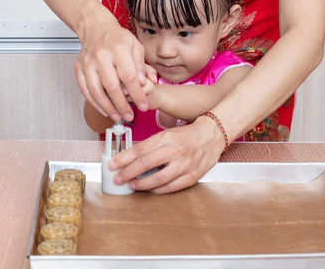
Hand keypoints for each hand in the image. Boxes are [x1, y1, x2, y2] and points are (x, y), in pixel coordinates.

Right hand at [75, 19, 147, 121]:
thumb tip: (145, 84)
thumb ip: (141, 66)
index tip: (143, 105)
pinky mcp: (78, 69)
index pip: (129, 76)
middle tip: (130, 115)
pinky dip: (95, 103)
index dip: (137, 94)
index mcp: (118, 49)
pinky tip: (104, 110)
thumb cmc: (117, 38)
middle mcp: (101, 56)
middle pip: (112, 86)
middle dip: (122, 105)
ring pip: (96, 91)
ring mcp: (87, 63)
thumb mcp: (136, 46)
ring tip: (117, 117)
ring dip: (107, 107)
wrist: (96, 28)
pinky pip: (85, 90)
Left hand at [108, 116, 224, 193]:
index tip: (112, 165)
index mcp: (166, 138)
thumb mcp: (166, 134)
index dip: (123, 159)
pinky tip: (149, 190)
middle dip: (128, 173)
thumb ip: (150, 145)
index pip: (139, 149)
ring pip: (158, 179)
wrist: (212, 135)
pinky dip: (158, 190)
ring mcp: (184, 165)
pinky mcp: (192, 176)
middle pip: (145, 164)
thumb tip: (130, 158)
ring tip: (131, 185)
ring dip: (141, 184)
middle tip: (117, 178)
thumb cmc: (186, 135)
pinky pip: (171, 187)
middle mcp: (175, 151)